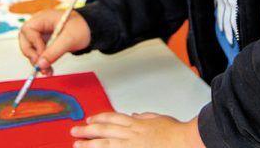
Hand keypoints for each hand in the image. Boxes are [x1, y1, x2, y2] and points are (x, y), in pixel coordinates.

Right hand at [18, 9, 90, 75]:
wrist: (91, 30)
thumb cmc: (82, 28)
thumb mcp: (69, 40)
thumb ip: (54, 52)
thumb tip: (40, 65)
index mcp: (43, 18)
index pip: (28, 30)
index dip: (33, 44)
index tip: (42, 55)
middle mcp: (40, 25)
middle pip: (25, 40)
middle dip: (32, 55)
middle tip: (39, 67)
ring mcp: (42, 34)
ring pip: (31, 49)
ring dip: (37, 62)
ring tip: (47, 72)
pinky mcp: (45, 43)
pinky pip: (38, 54)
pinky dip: (42, 62)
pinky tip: (49, 70)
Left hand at [71, 113, 204, 147]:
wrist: (185, 141)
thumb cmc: (176, 132)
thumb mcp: (159, 118)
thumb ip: (145, 117)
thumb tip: (135, 115)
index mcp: (137, 123)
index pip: (113, 118)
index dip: (99, 118)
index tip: (89, 119)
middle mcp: (131, 134)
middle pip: (104, 130)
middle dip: (87, 131)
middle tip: (74, 131)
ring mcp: (132, 146)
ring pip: (105, 144)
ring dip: (89, 145)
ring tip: (77, 145)